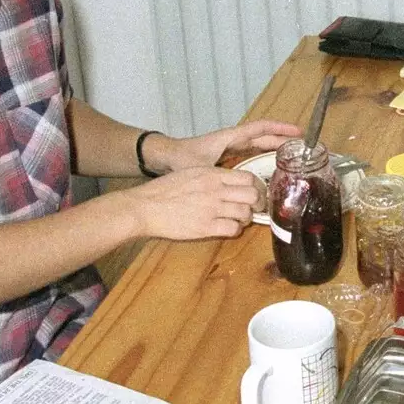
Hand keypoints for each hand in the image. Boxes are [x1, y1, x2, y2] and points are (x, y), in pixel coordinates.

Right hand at [121, 166, 261, 240]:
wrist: (144, 207)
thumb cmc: (164, 190)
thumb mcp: (190, 173)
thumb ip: (212, 176)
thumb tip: (231, 183)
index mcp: (212, 174)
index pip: (248, 178)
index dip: (257, 187)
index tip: (256, 193)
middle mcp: (215, 190)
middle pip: (253, 195)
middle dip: (258, 204)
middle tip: (255, 209)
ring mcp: (211, 209)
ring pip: (246, 213)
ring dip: (246, 219)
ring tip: (239, 220)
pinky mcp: (205, 227)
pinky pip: (233, 229)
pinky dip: (235, 230)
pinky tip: (228, 228)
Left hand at [154, 119, 302, 171]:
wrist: (165, 158)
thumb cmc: (182, 159)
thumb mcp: (203, 168)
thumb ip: (221, 177)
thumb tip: (241, 188)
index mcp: (231, 138)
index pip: (260, 129)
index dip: (280, 129)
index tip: (297, 132)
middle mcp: (233, 140)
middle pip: (263, 136)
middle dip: (283, 138)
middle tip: (302, 146)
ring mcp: (230, 148)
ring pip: (258, 145)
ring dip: (274, 147)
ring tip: (292, 156)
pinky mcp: (227, 157)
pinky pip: (250, 154)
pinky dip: (262, 157)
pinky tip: (270, 168)